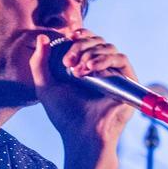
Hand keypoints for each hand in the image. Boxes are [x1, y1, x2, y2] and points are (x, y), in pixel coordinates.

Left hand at [30, 28, 134, 152]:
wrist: (81, 134)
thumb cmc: (65, 115)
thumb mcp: (45, 86)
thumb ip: (39, 62)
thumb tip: (42, 38)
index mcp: (87, 68)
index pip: (89, 42)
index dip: (82, 34)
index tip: (70, 35)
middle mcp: (104, 70)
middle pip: (99, 42)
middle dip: (82, 46)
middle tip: (68, 62)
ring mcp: (117, 76)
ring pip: (110, 48)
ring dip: (92, 53)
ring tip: (79, 70)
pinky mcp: (129, 82)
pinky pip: (121, 59)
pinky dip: (105, 59)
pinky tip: (90, 69)